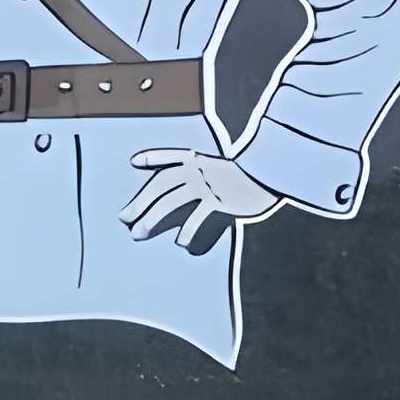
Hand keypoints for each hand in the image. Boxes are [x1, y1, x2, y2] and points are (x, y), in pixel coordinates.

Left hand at [120, 149, 280, 246]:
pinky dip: (187, 233)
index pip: (170, 157)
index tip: (134, 161)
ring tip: (138, 233)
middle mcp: (198, 171)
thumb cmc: (254, 173)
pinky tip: (181, 243)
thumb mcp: (227, 167)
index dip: (152, 158)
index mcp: (200, 159)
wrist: (275, 171)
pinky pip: (196, 220)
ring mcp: (207, 186)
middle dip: (140, 202)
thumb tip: (201, 189)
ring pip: (170, 203)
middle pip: (161, 186)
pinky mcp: (219, 203)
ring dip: (152, 220)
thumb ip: (210, 173)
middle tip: (125, 218)